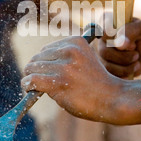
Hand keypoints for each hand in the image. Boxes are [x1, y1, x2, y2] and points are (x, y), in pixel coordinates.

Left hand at [22, 36, 140, 124]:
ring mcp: (64, 66)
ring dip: (31, 78)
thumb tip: (37, 64)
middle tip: (40, 83)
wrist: (113, 99)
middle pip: (37, 57)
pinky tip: (30, 90)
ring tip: (36, 88)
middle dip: (37, 70)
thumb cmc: (98, 84)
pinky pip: (31, 80)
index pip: (47, 49)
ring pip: (31, 68)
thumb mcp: (84, 60)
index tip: (48, 73)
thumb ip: (65, 58)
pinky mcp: (58, 81)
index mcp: (75, 41)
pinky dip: (27, 85)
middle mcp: (69, 50)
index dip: (45, 63)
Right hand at [99, 17, 140, 77]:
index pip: (103, 31)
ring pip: (107, 65)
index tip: (132, 44)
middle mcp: (101, 38)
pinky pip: (110, 75)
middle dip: (124, 56)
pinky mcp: (105, 66)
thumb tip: (118, 44)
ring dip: (126, 66)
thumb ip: (131, 30)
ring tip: (136, 61)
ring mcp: (101, 53)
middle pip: (104, 51)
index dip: (118, 40)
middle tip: (136, 53)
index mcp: (107, 21)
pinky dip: (125, 73)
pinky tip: (132, 68)